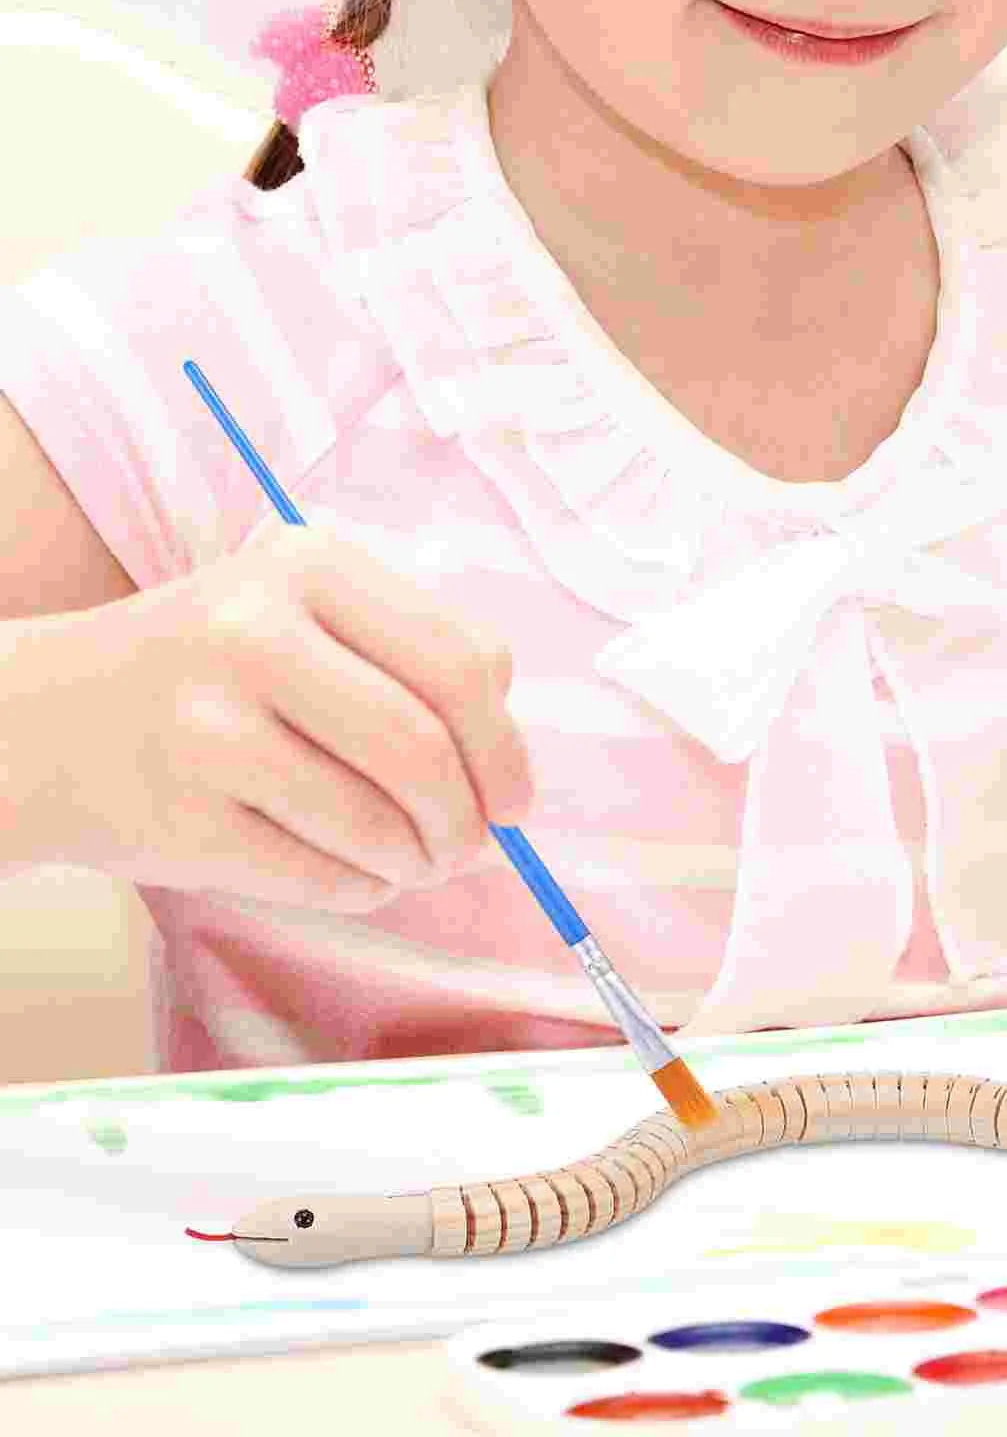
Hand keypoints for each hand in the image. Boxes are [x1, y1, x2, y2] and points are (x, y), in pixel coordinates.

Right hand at [29, 519, 534, 909]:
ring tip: (416, 861)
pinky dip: (364, 888)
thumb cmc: (215, 670)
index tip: (514, 797)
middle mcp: (252, 632)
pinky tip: (360, 873)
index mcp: (308, 565)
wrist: (45, 717)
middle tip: (475, 847)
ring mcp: (206, 725)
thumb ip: (417, 671)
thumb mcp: (310, 618)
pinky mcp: (178, 816)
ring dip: (420, 861)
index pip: (462, 663)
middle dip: (471, 818)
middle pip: (423, 747)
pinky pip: (320, 876)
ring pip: (377, 823)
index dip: (506, 746)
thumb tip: (510, 785)